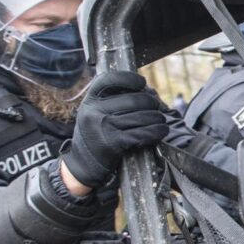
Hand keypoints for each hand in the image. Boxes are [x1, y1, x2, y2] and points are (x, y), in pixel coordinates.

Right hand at [63, 71, 167, 188]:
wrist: (82, 165)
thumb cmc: (95, 136)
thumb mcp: (95, 113)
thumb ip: (111, 100)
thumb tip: (146, 90)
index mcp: (90, 100)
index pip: (110, 79)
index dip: (129, 79)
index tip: (142, 83)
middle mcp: (95, 111)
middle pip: (135, 99)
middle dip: (152, 103)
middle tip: (157, 107)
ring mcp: (103, 127)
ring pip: (143, 116)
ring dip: (158, 118)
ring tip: (161, 121)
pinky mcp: (113, 143)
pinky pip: (142, 134)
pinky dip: (157, 132)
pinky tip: (161, 131)